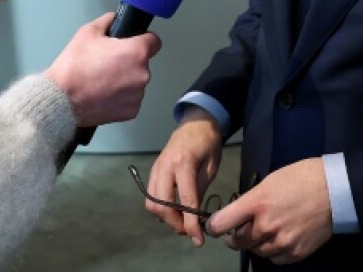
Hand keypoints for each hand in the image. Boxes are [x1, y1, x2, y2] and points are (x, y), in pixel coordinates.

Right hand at [44, 13, 160, 126]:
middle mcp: (143, 74)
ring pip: (136, 82)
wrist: (62, 99)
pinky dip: (120, 97)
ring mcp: (138, 95)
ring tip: (103, 79)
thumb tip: (115, 19)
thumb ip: (108, 21)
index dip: (143, 39)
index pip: (154, 41)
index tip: (134, 43)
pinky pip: (130, 99)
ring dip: (125, 80)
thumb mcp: (88, 32)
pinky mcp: (131, 111)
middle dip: (129, 61)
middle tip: (108, 62)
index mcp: (137, 52)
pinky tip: (103, 93)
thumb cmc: (74, 67)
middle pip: (143, 62)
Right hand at [146, 108, 223, 246]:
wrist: (196, 122)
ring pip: (151, 203)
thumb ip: (200, 191)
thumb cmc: (208, 143)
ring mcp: (156, 168)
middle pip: (160, 206)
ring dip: (165, 218)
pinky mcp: (153, 171)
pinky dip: (160, 208)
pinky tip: (174, 210)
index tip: (198, 240)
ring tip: (183, 221)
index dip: (191, 224)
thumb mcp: (211, 168)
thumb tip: (195, 218)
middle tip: (190, 230)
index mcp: (183, 164)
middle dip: (175, 224)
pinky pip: (151, 196)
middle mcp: (165, 167)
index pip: (185, 201)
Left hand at [205, 158, 332, 264]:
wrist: (335, 189)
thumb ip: (252, 200)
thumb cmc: (302, 178)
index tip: (214, 226)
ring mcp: (282, 241)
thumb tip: (240, 214)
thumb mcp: (270, 181)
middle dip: (235, 236)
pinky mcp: (297, 252)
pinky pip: (276, 259)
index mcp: (257, 203)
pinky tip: (278, 240)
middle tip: (238, 230)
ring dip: (255, 244)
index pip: (222, 223)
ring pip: (257, 251)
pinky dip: (273, 251)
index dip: (214, 226)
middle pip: (238, 241)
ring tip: (263, 232)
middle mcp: (266, 225)